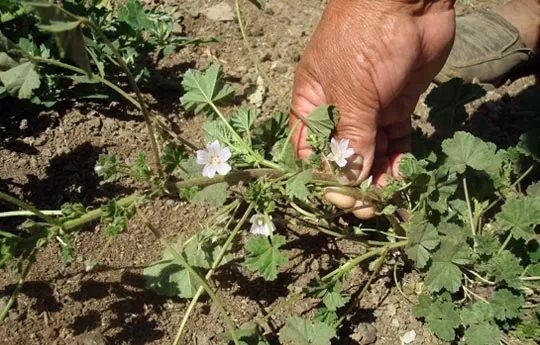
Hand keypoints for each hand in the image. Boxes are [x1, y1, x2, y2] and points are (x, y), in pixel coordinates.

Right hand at [289, 0, 455, 217]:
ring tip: (387, 200)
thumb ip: (350, 138)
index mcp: (312, 103)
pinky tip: (402, 179)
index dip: (321, 178)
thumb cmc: (366, 39)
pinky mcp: (397, 107)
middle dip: (352, 183)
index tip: (339, 199)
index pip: (309, 151)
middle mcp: (338, 109)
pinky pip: (395, 142)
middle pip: (341, 156)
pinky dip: (398, 161)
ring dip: (377, 178)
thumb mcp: (352, 91)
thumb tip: (347, 182)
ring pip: (370, 153)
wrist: (410, 1)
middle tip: (368, 207)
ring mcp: (369, 109)